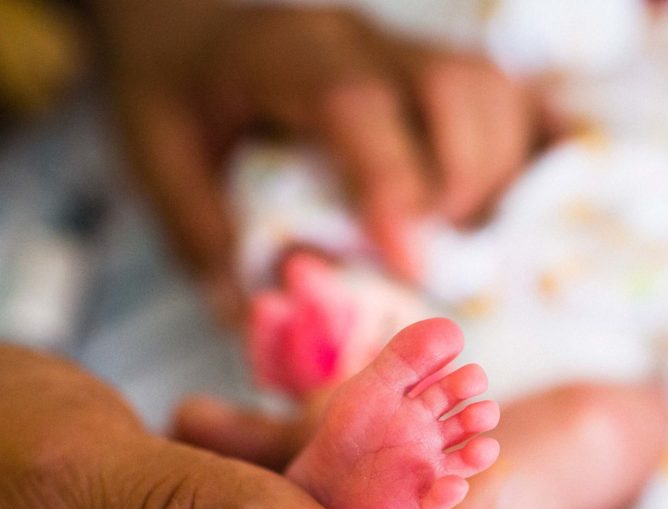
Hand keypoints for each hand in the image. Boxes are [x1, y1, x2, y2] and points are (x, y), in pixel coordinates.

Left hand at [90, 1, 544, 312]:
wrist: (187, 23)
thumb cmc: (171, 91)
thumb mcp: (158, 160)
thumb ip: (201, 234)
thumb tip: (251, 318)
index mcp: (285, 58)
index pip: (355, 107)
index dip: (393, 184)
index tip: (410, 264)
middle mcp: (356, 42)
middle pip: (450, 86)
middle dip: (461, 181)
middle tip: (426, 256)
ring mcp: (396, 48)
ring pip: (486, 87)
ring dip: (492, 170)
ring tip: (453, 234)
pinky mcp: (420, 68)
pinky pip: (497, 92)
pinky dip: (512, 147)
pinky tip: (489, 200)